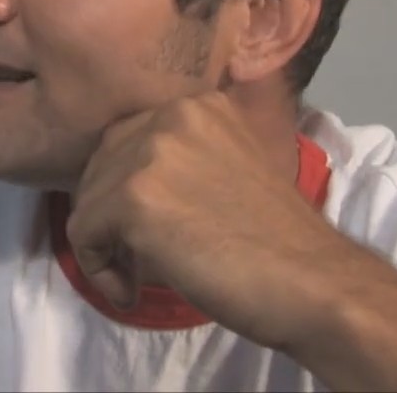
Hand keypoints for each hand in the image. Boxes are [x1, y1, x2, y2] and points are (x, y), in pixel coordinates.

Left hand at [66, 91, 343, 351]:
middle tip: (138, 258)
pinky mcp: (133, 198)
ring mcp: (150, 153)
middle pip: (100, 165)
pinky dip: (99, 271)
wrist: (313, 282)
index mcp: (197, 104)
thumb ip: (182, 159)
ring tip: (137, 278)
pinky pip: (83, 235)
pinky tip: (131, 291)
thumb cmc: (278, 243)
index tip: (148, 230)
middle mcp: (171, 114)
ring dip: (104, 247)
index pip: (126, 140)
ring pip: (87, 201)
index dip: (126, 190)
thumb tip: (124, 183)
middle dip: (109, 216)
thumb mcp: (228, 169)